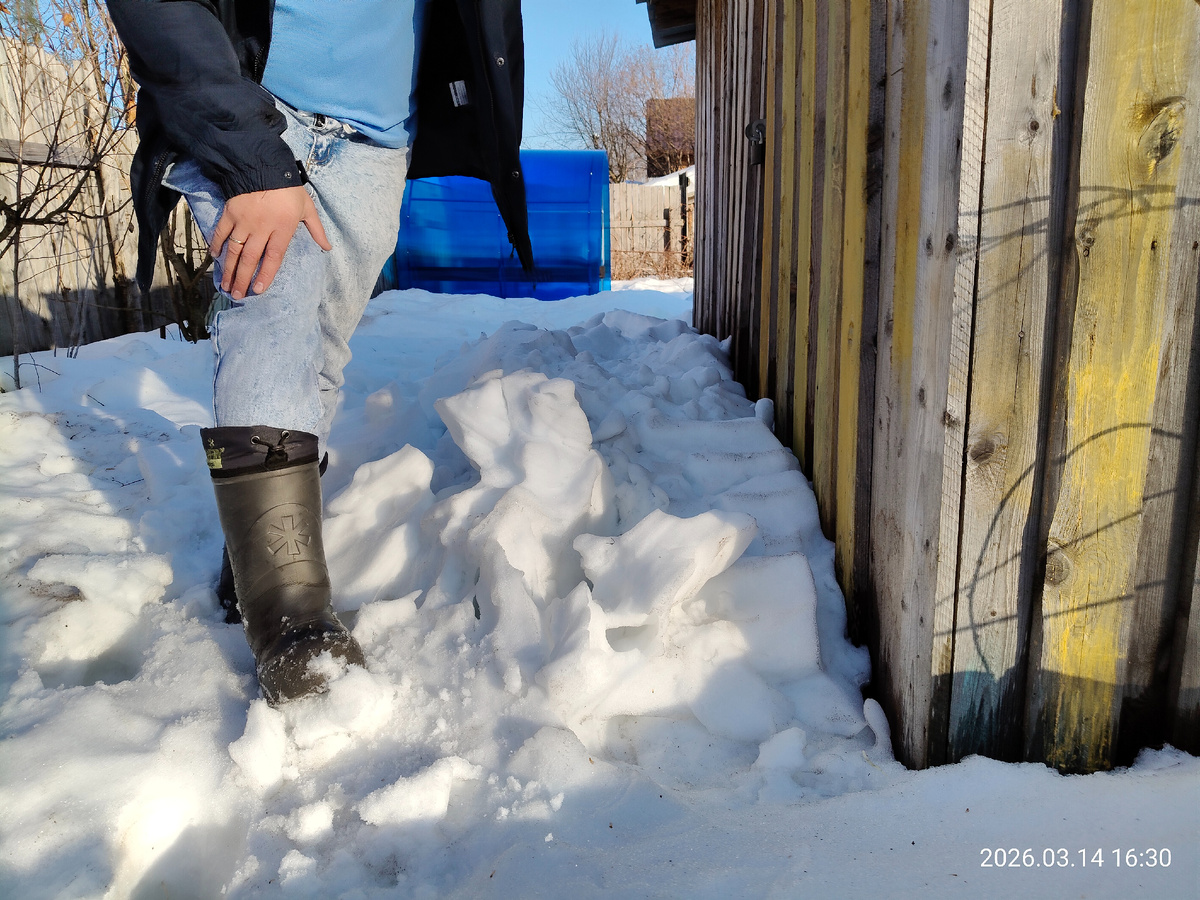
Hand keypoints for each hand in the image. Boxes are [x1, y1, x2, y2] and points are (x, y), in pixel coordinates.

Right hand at [209, 186, 331, 298]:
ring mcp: (244, 221)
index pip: (274, 257)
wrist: (263, 165)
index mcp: (282, 228)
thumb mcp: (307, 207)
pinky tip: (215, 258)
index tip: (259, 290)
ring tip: (226, 285)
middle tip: (238, 295)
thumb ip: (316, 229)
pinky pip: (221, 232)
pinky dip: (217, 245)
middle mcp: (262, 228)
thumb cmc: (288, 188)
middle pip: (251, 258)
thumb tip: (328, 248)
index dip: (266, 275)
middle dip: (243, 279)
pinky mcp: (230, 212)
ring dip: (229, 269)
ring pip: (235, 250)